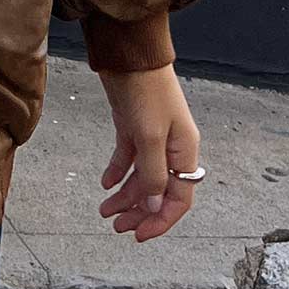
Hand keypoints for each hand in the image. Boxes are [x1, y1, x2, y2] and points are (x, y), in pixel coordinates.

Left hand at [94, 63, 202, 240]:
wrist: (128, 53)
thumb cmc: (145, 90)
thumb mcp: (149, 136)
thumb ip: (153, 174)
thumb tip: (157, 209)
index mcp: (184, 151)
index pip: (179, 198)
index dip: (161, 220)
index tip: (140, 235)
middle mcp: (170, 147)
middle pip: (158, 190)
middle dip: (138, 211)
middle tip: (116, 226)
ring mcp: (151, 136)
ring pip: (141, 176)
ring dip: (125, 195)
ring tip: (104, 210)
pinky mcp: (132, 125)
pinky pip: (128, 156)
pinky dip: (117, 171)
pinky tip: (105, 183)